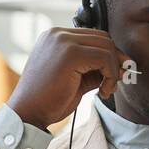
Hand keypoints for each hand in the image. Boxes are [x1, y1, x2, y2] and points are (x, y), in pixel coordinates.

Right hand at [7, 27, 131, 131]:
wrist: (27, 114)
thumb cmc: (47, 101)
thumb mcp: (74, 79)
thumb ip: (93, 69)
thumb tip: (120, 66)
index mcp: (55, 37)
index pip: (93, 37)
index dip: (109, 55)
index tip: (115, 74)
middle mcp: (57, 34)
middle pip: (102, 38)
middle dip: (116, 60)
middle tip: (116, 81)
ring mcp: (63, 41)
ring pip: (106, 46)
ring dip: (113, 69)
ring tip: (106, 89)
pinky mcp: (70, 53)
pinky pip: (104, 57)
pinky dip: (111, 75)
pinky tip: (103, 91)